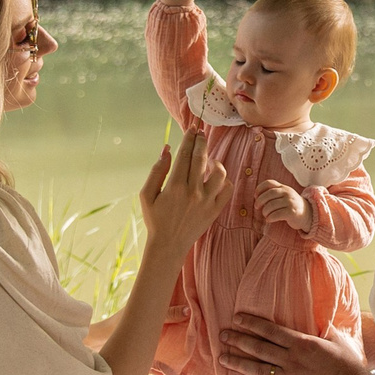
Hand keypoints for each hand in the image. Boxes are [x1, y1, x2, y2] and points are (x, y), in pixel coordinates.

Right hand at [138, 130, 226, 249]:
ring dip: (214, 161)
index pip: (185, 155)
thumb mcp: (147, 195)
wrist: (168, 245)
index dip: (189, 139)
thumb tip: (167, 149)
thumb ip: (157, 170)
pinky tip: (215, 178)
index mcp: (174, 187)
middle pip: (201, 158)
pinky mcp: (215, 210)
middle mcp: (193, 192)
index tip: (192, 129)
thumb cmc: (155, 219)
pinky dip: (224, 180)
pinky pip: (227, 189)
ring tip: (208, 159)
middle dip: (201, 142)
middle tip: (201, 133)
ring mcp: (206, 202)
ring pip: (219, 173)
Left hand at [219, 313, 367, 374]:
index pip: (271, 330)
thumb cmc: (350, 366)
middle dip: (238, 341)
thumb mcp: (339, 341)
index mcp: (303, 343)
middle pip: (259, 348)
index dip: (252, 323)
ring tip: (223, 358)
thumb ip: (325, 330)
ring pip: (258, 370)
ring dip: (238, 363)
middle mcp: (292, 360)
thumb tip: (321, 319)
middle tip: (222, 336)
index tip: (237, 318)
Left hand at [253, 180, 309, 230]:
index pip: (269, 183)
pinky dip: (270, 218)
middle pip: (269, 194)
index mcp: (284, 187)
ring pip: (271, 205)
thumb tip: (257, 197)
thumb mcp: (284, 196)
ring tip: (265, 215)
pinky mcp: (292, 212)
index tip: (255, 196)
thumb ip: (274, 193)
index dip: (260, 188)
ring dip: (265, 211)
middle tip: (257, 207)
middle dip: (260, 201)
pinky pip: (276, 214)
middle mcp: (287, 193)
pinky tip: (269, 220)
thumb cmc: (291, 205)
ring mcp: (290, 202)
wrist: (308, 214)